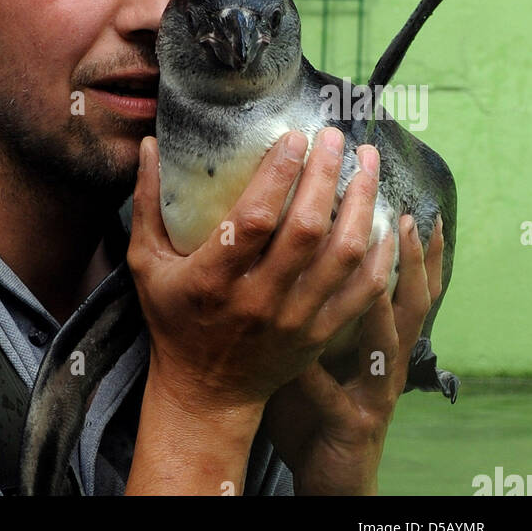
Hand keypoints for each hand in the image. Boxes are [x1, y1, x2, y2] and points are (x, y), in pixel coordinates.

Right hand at [128, 127, 392, 416]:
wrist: (206, 394)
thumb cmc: (173, 320)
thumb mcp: (145, 263)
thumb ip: (145, 202)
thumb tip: (149, 144)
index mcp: (213, 279)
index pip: (253, 220)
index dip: (279, 175)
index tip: (294, 137)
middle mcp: (259, 300)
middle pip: (307, 230)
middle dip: (326, 175)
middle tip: (334, 136)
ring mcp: (296, 320)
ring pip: (344, 255)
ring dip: (362, 204)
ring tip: (367, 163)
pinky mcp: (321, 335)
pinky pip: (364, 290)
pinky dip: (381, 253)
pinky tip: (387, 218)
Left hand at [264, 213, 444, 495]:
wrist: (329, 470)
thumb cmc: (320, 398)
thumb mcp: (323, 341)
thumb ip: (310, 295)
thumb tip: (275, 239)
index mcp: (380, 333)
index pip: (402, 281)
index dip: (410, 248)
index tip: (402, 201)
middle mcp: (385, 357)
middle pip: (412, 301)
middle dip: (409, 257)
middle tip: (401, 214)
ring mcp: (373, 390)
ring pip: (389, 338)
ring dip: (382, 298)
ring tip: (369, 260)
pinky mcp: (351, 422)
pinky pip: (332, 392)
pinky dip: (315, 373)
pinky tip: (296, 354)